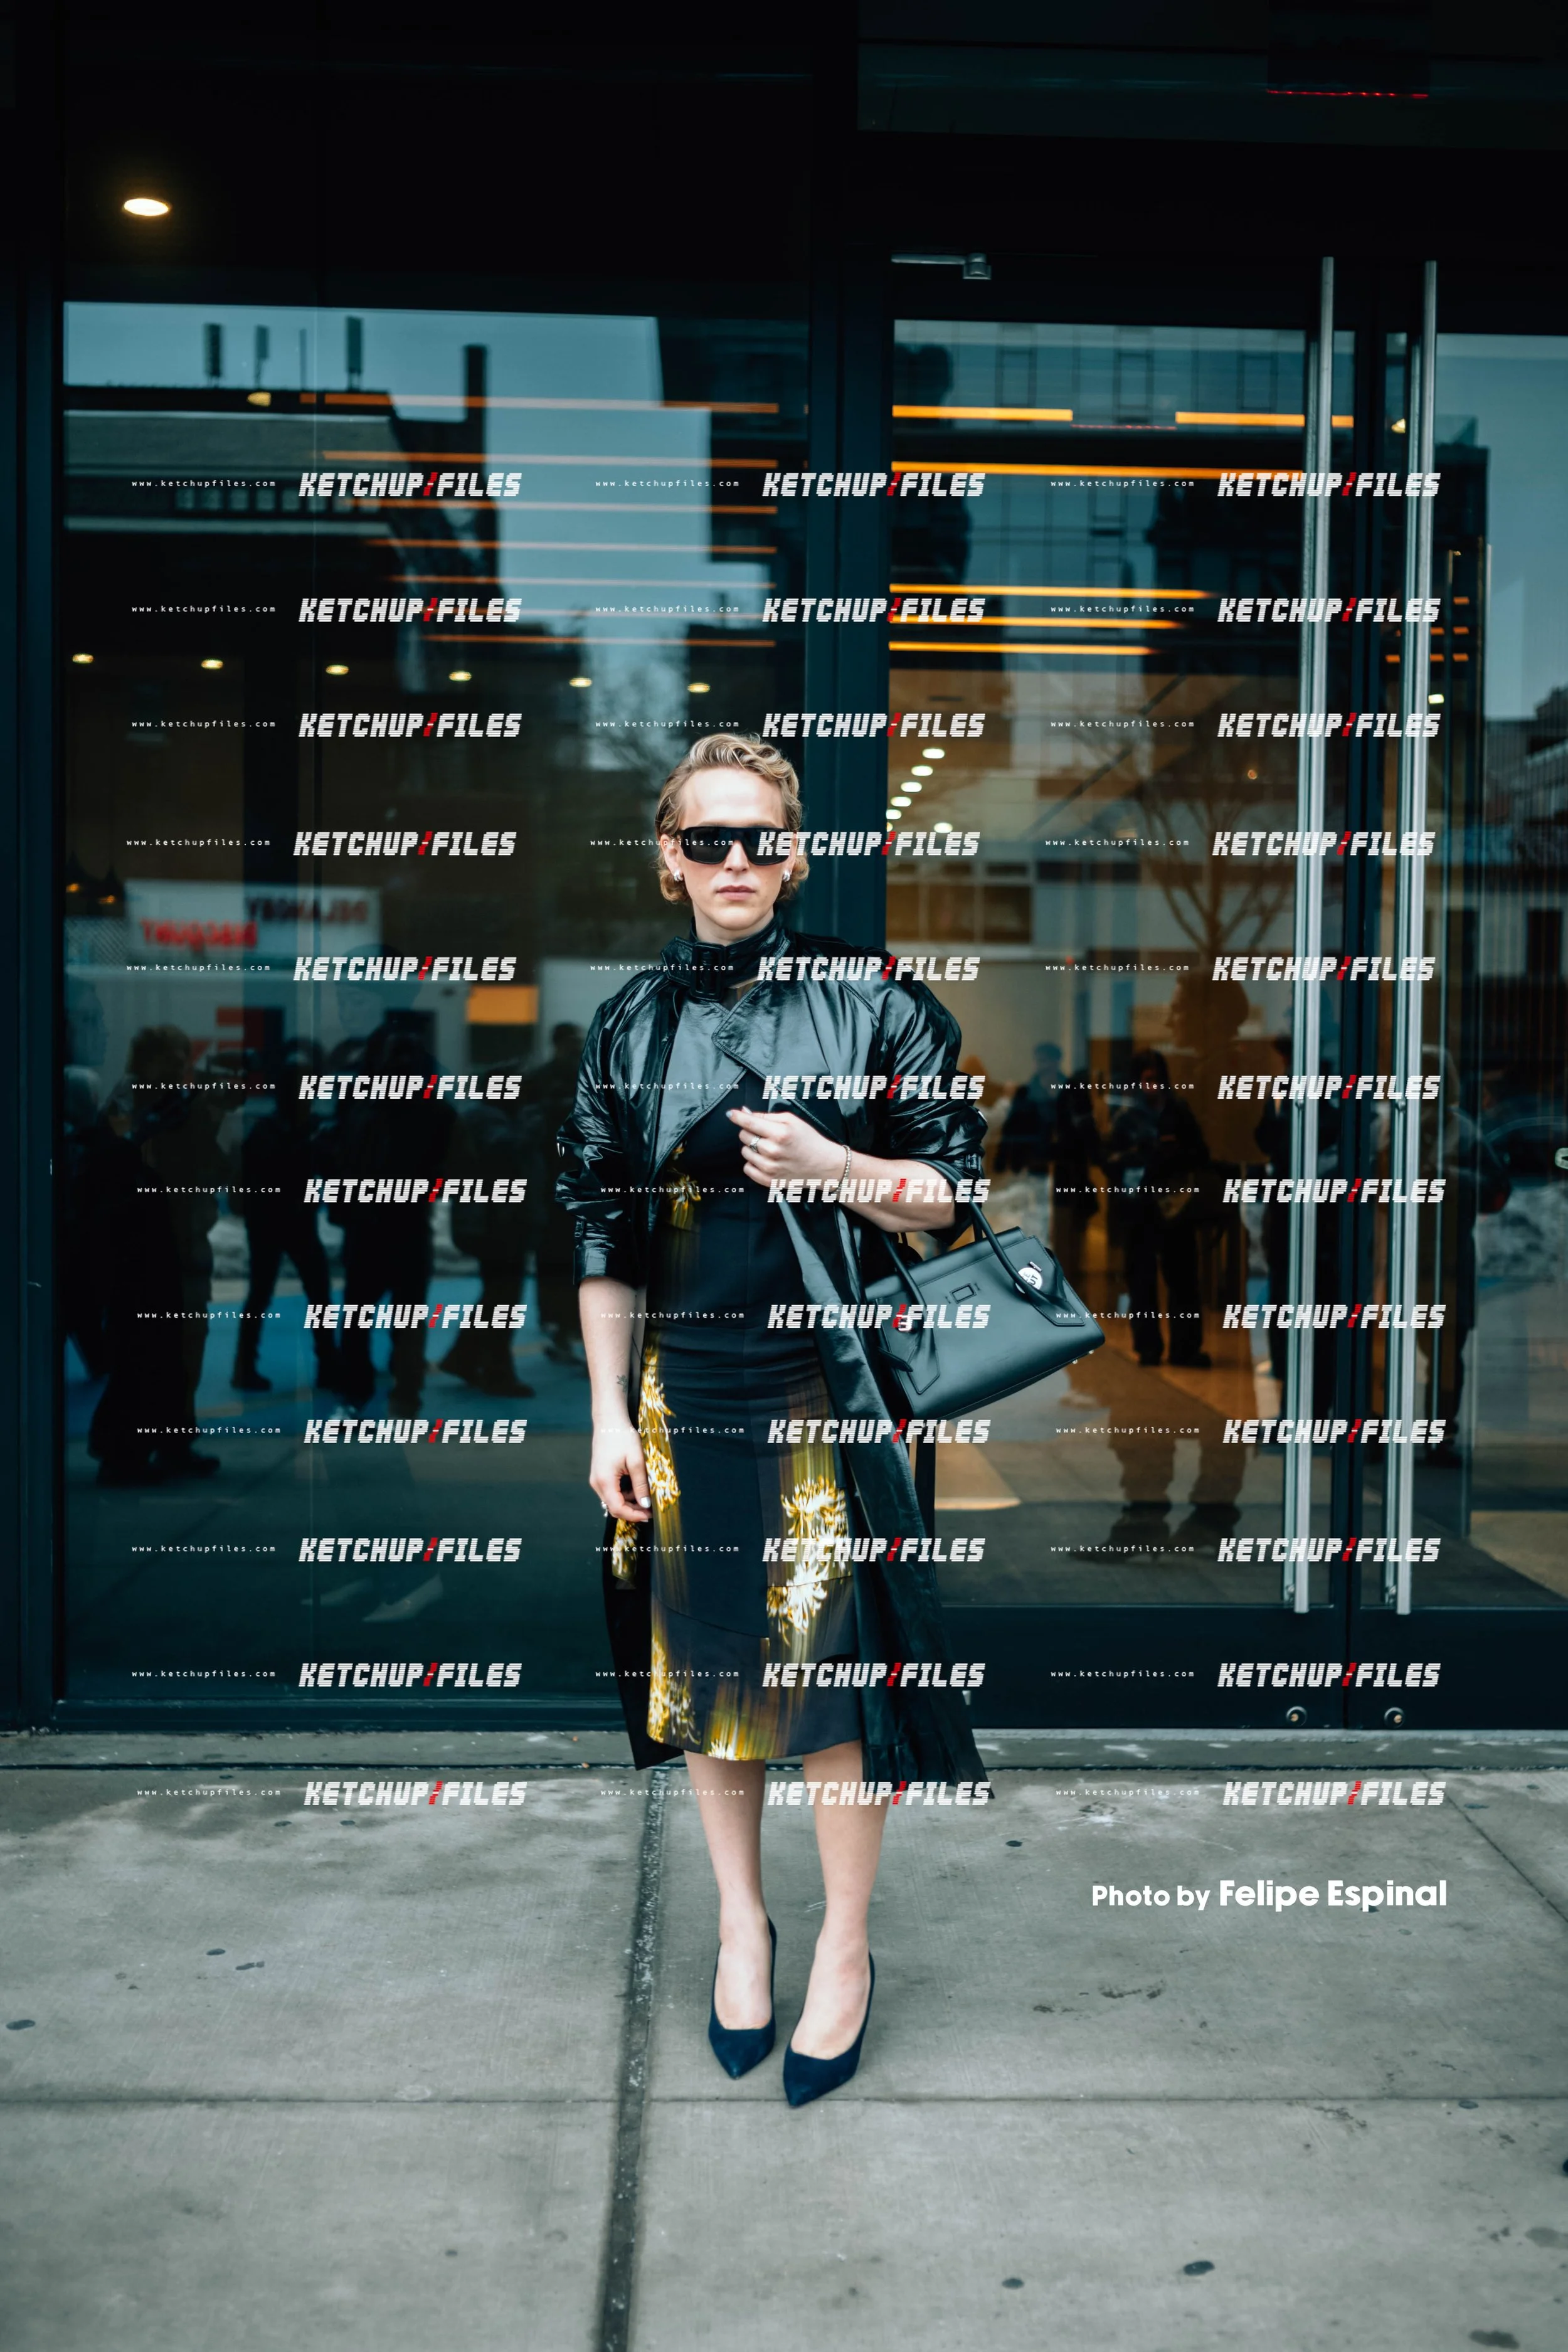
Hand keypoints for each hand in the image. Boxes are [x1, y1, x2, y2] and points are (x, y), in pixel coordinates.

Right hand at [589, 1419, 649, 1521]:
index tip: (649, 1515)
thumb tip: (645, 1504)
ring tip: (645, 1496)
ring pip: (613, 1500)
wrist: (609, 1421)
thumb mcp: (636, 1461)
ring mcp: (597, 1480)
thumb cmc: (622, 1437)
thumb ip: (641, 1484)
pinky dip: (624, 1494)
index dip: (634, 1515)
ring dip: (629, 1502)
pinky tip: (635, 1486)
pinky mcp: (599, 1475)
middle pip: (614, 1507)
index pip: (618, 1508)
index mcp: (605, 1481)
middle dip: (632, 1511)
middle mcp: (597, 1483)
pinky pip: (611, 1491)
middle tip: (650, 1508)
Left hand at [728, 1106, 842, 1189]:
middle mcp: (773, 1151)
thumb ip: (767, 1116)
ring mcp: (770, 1168)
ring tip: (769, 1148)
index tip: (731, 1114)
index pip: (749, 1123)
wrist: (823, 1165)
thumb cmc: (809, 1140)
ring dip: (753, 1148)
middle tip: (765, 1134)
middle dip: (751, 1132)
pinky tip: (766, 1160)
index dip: (737, 1117)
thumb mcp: (792, 1121)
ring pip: (745, 1152)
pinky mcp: (769, 1181)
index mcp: (780, 1133)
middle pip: (744, 1136)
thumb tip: (745, 1113)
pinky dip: (753, 1163)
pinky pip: (747, 1168)